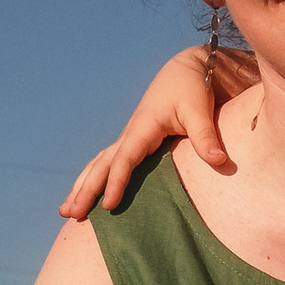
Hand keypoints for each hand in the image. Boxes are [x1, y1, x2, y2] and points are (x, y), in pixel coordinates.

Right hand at [59, 47, 254, 219]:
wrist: (186, 69)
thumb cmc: (193, 88)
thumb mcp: (200, 109)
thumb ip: (206, 136)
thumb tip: (219, 161)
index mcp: (143, 127)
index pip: (125, 159)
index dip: (116, 182)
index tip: (109, 206)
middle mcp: (130, 134)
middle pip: (101, 165)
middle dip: (85, 189)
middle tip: (70, 214)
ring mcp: (129, 138)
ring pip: (99, 164)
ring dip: (81, 186)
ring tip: (66, 210)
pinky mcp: (134, 142)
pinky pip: (107, 163)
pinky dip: (93, 178)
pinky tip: (85, 194)